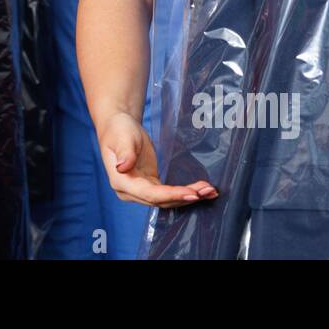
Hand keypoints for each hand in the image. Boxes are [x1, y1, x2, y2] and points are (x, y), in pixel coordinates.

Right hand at [97, 111, 217, 207]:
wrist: (118, 128)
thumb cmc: (118, 129)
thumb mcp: (122, 137)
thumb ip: (124, 152)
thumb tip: (122, 167)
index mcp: (121, 181)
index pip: (149, 194)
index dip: (171, 195)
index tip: (192, 193)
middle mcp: (130, 192)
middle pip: (161, 201)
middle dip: (185, 197)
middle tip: (208, 190)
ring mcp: (140, 191)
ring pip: (167, 200)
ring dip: (189, 197)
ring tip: (210, 191)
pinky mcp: (149, 186)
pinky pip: (168, 194)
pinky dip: (185, 193)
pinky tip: (201, 191)